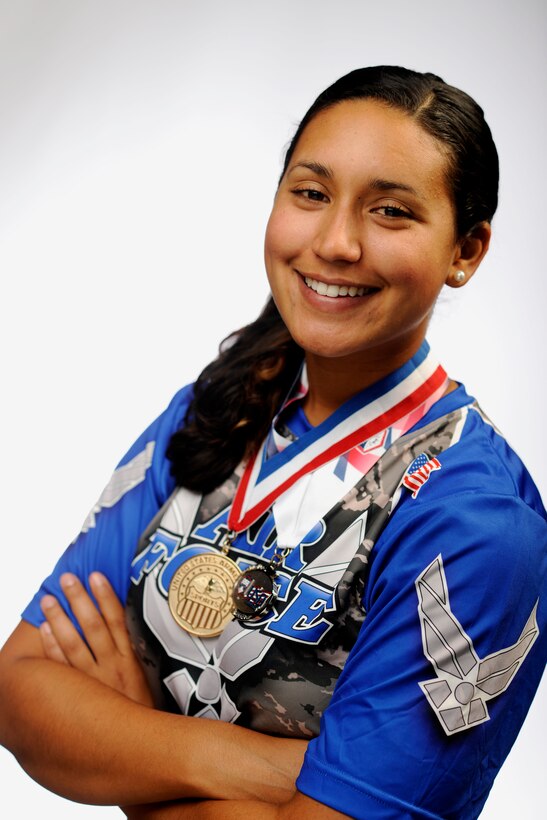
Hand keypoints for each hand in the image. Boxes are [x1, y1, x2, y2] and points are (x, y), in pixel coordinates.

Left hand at [40, 572, 153, 707]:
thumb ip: (132, 651)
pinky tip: (45, 630)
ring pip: (74, 645)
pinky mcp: (80, 697)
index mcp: (131, 660)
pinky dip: (52, 648)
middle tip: (67, 579)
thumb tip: (121, 623)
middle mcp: (113, 668)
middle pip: (94, 626)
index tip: (96, 576)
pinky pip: (62, 669)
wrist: (137, 747)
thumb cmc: (140, 708)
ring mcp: (95, 683)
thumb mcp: (144, 677)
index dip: (107, 597)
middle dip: (79, 600)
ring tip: (48, 599)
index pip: (118, 620)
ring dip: (60, 619)